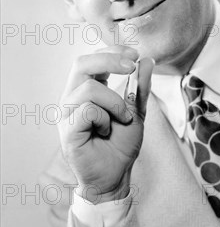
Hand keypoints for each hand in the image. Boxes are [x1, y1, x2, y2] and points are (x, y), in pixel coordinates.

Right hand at [58, 45, 153, 202]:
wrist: (115, 175)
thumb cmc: (121, 145)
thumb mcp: (136, 110)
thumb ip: (140, 86)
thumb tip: (147, 60)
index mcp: (86, 90)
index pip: (92, 58)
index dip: (112, 51)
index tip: (135, 54)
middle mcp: (72, 98)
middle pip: (81, 63)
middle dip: (110, 60)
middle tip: (131, 66)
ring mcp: (66, 113)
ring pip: (89, 87)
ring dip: (114, 102)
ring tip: (121, 119)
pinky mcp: (67, 130)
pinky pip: (87, 110)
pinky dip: (105, 119)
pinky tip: (105, 131)